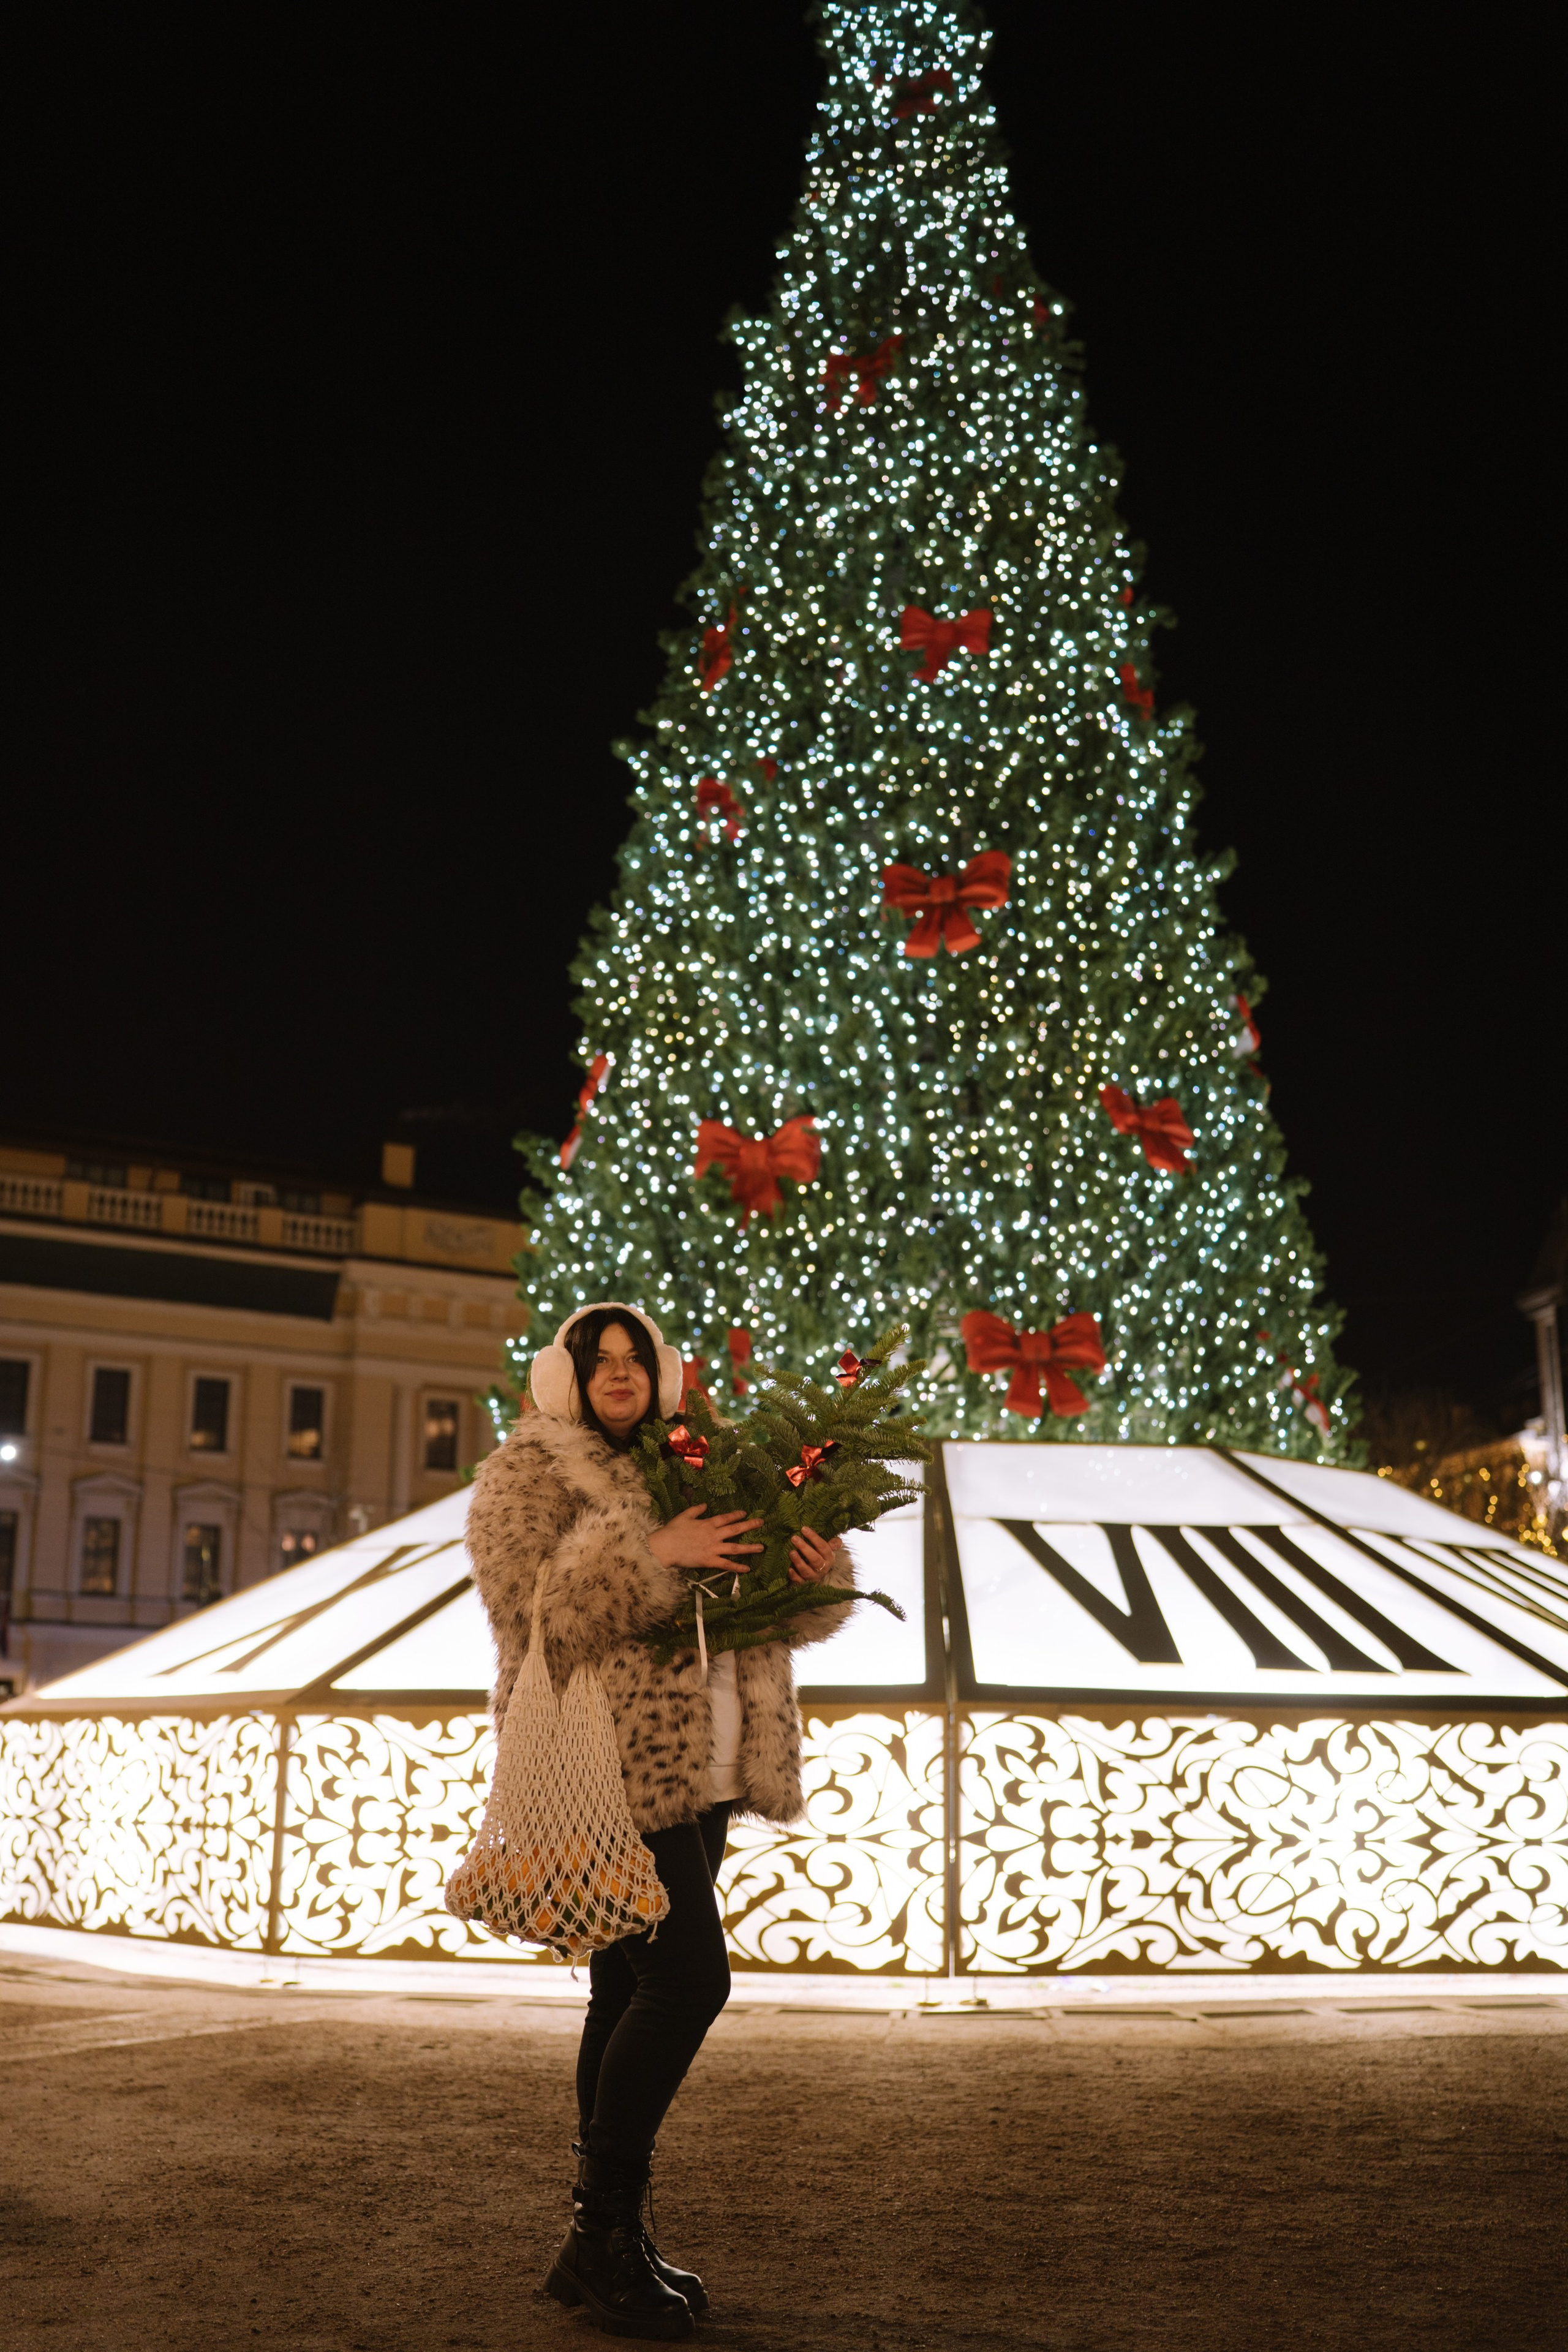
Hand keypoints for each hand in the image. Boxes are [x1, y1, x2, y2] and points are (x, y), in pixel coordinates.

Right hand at [649, 1506, 763, 1574]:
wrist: (665, 1547)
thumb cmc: (673, 1531)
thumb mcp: (684, 1516)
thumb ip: (696, 1510)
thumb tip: (705, 1505)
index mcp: (708, 1523)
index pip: (726, 1518)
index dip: (736, 1515)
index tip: (745, 1513)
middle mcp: (714, 1535)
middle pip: (735, 1529)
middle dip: (749, 1525)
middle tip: (761, 1523)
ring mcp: (713, 1548)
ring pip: (735, 1548)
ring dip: (749, 1547)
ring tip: (761, 1547)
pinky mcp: (709, 1561)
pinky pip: (726, 1564)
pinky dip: (737, 1567)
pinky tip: (747, 1568)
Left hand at [787, 1527, 844, 1585]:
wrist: (819, 1576)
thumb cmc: (822, 1557)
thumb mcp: (829, 1550)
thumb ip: (834, 1543)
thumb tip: (836, 1543)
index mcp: (829, 1558)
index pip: (823, 1547)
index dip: (813, 1537)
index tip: (803, 1529)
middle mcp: (822, 1568)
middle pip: (815, 1559)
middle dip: (804, 1548)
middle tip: (794, 1538)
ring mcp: (813, 1577)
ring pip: (806, 1570)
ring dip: (798, 1562)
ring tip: (791, 1552)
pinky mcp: (804, 1584)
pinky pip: (799, 1581)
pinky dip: (794, 1576)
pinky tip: (789, 1569)